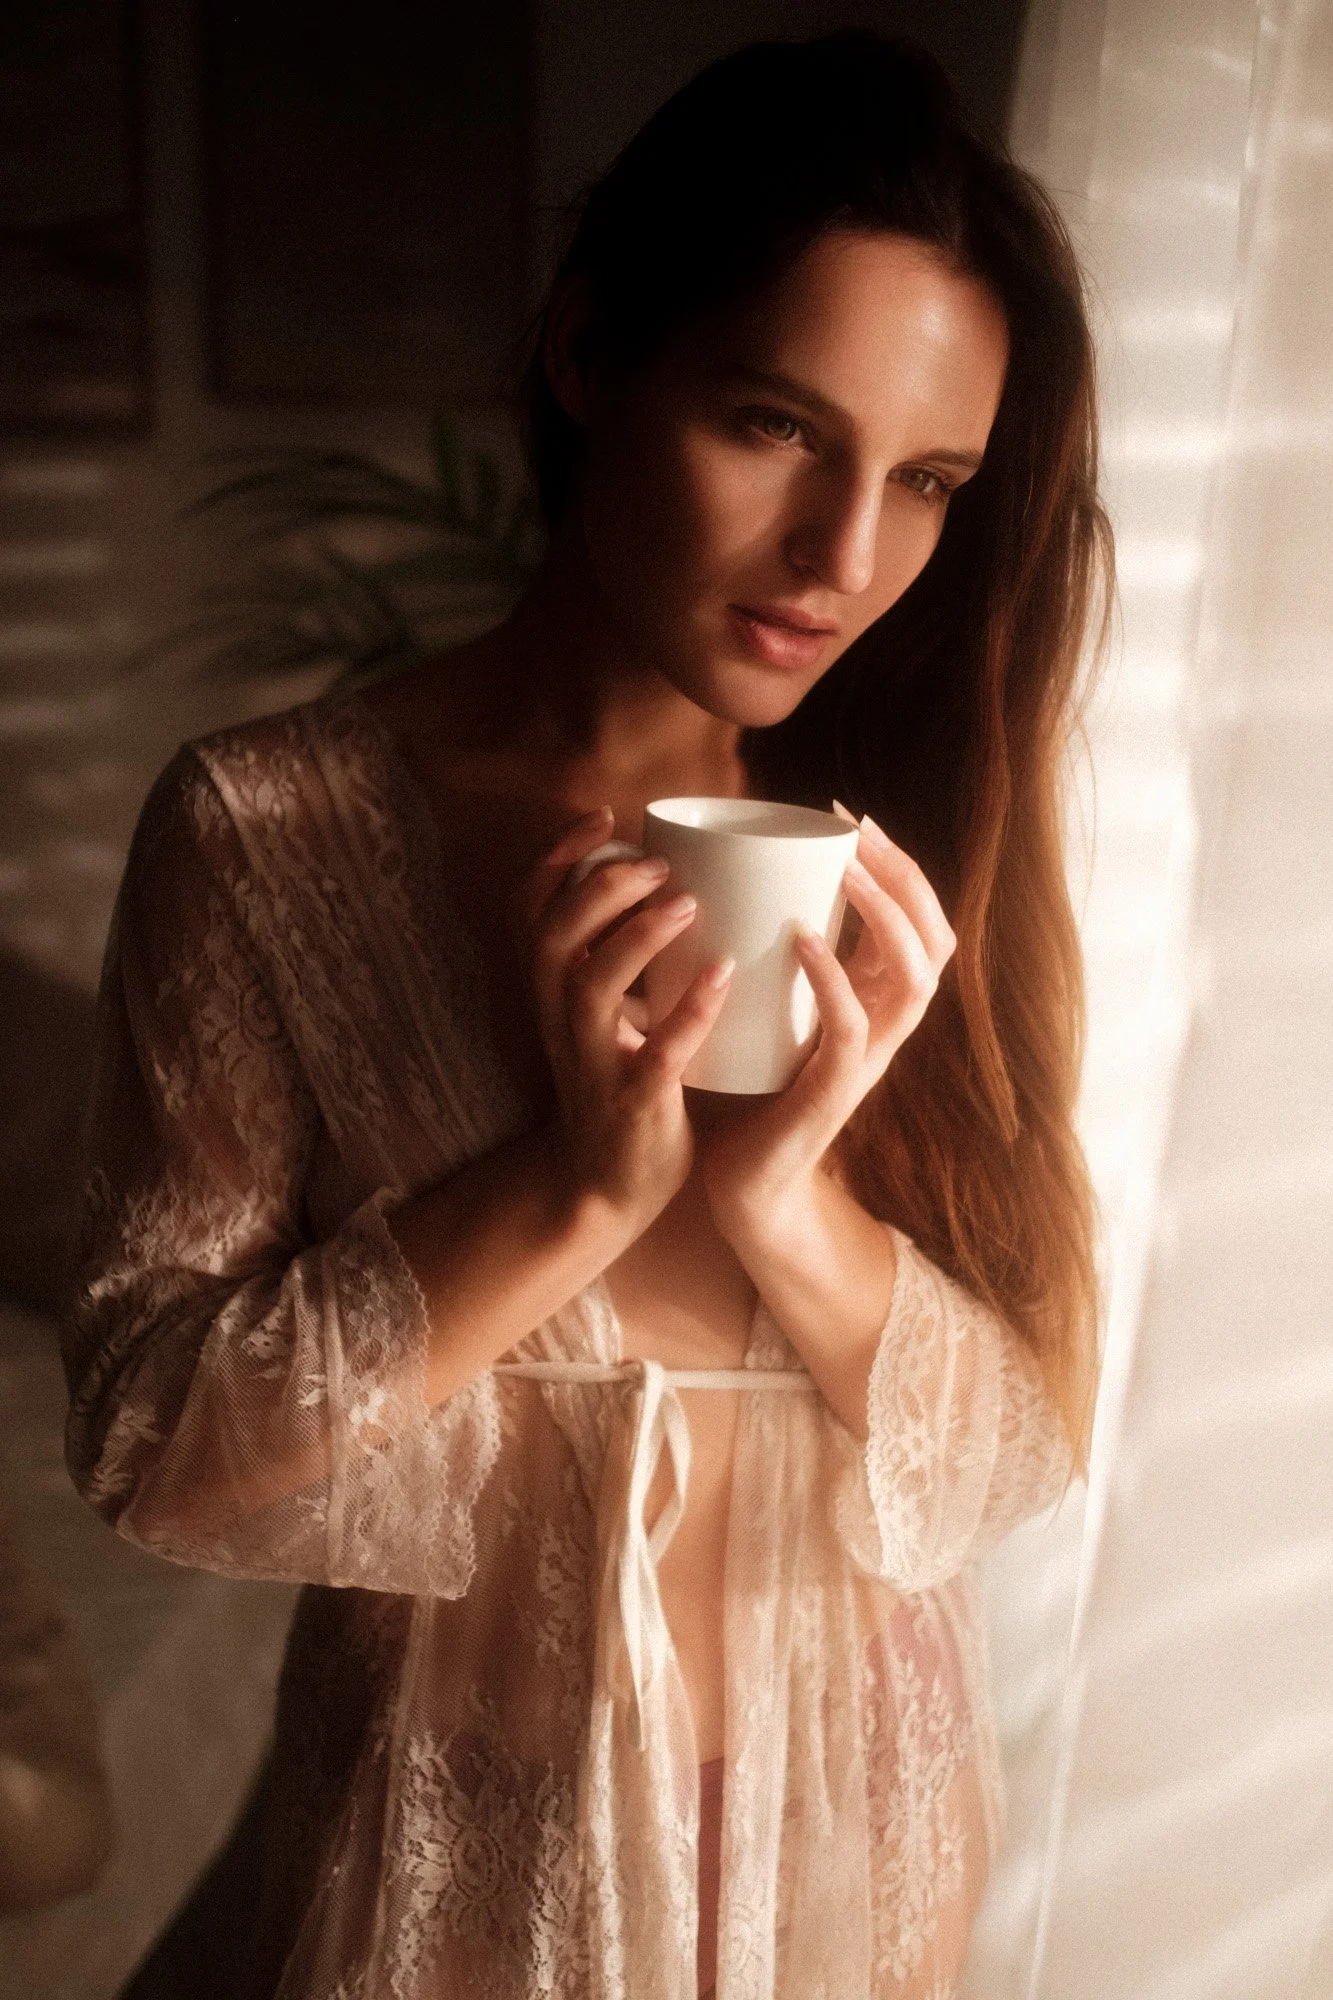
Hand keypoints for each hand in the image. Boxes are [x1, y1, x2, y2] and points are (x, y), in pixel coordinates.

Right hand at [514, 805, 734, 1236]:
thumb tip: (669, 877)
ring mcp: (592, 1061)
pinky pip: (656, 1051)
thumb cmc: (620, 1082)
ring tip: (686, 903)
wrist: (608, 1186)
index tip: (605, 816)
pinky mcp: (634, 1101)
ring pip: (591, 985)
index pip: (527, 908)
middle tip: (660, 865)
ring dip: (637, 936)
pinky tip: (722, 974)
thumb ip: (621, 954)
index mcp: (551, 990)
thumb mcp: (604, 1013)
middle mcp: (559, 1018)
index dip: (557, 856)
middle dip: (602, 888)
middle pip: (553, 935)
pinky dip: (688, 1009)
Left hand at [697, 808, 955, 1239]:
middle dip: (903, 875)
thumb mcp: (769, 1005)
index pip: (918, 921)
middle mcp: (884, 1026)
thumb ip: (771, 952)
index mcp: (873, 1001)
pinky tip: (802, 939)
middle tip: (856, 830)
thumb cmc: (746, 1087)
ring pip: (915, 978)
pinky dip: (833, 979)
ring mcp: (868, 1060)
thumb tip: (732, 875)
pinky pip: (854, 1030)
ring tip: (846, 870)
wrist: (737, 1183)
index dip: (896, 864)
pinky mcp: (835, 1093)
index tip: (846, 814)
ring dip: (884, 916)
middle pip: (935, 938)